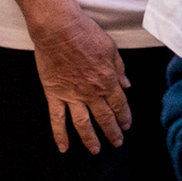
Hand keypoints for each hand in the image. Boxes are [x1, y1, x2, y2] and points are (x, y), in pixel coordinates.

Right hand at [29, 10, 131, 152]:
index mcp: (108, 80)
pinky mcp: (55, 94)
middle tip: (117, 143)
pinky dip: (60, 135)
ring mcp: (72, 95)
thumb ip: (119, 69)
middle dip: (112, 132)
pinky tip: (64, 148)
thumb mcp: (111, 48)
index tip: (127, 126)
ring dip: (90, 139)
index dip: (124, 117)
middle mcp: (92, 92)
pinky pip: (57, 119)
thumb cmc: (86, 34)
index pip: (119, 104)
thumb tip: (127, 85)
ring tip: (96, 150)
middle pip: (104, 117)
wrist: (59, 29)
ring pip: (83, 124)